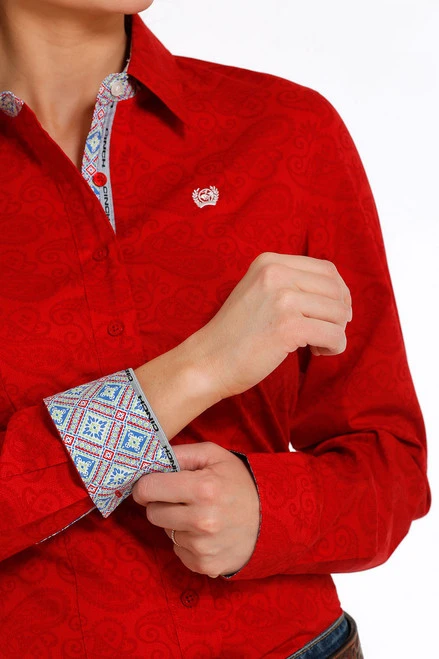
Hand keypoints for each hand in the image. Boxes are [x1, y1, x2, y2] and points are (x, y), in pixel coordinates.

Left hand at [132, 442, 259, 576]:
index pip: (148, 489)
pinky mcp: (205, 565)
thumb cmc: (240, 482)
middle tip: (179, 498)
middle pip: (152, 513)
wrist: (273, 518)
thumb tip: (150, 460)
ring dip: (176, 522)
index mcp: (202, 488)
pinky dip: (187, 541)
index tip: (152, 483)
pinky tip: (206, 532)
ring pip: (166, 532)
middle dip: (160, 503)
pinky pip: (178, 550)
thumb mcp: (214, 455)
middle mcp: (201, 520)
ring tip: (199, 514)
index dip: (146, 485)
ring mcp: (203, 547)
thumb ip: (181, 453)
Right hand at [192, 251, 352, 398]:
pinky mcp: (288, 327)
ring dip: (336, 332)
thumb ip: (290, 284)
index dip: (339, 292)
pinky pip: (333, 334)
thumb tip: (340, 294)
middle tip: (325, 333)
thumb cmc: (236, 333)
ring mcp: (282, 299)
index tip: (333, 313)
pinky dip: (334, 346)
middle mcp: (276, 273)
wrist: (208, 360)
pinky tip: (318, 352)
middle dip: (340, 314)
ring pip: (338, 312)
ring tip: (317, 345)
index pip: (326, 269)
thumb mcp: (259, 291)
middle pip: (335, 290)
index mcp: (270, 262)